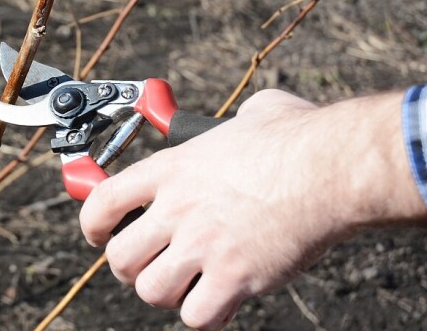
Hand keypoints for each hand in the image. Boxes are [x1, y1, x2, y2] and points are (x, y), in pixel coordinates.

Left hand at [79, 89, 426, 329]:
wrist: (333, 167)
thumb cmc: (300, 138)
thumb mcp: (252, 115)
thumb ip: (231, 124)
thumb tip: (246, 119)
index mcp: (173, 169)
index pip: (103, 202)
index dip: (93, 224)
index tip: (99, 235)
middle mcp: (178, 208)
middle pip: (120, 257)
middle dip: (132, 268)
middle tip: (152, 266)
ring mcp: (203, 244)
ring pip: (151, 291)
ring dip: (167, 293)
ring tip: (189, 284)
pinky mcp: (235, 277)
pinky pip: (197, 316)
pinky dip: (206, 314)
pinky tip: (222, 299)